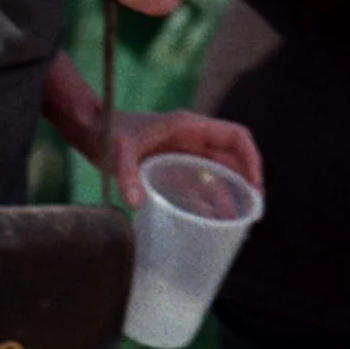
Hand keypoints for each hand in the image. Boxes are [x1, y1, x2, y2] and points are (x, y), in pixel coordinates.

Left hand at [100, 107, 261, 208]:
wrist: (94, 130)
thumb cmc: (109, 133)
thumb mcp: (119, 151)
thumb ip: (128, 175)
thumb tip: (137, 203)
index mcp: (190, 127)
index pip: (235, 137)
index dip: (251, 159)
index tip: (255, 185)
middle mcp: (194, 139)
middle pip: (232, 157)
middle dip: (246, 181)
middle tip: (253, 211)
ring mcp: (185, 152)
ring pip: (219, 172)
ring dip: (231, 193)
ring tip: (238, 220)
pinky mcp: (174, 166)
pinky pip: (201, 182)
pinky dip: (210, 198)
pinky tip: (211, 219)